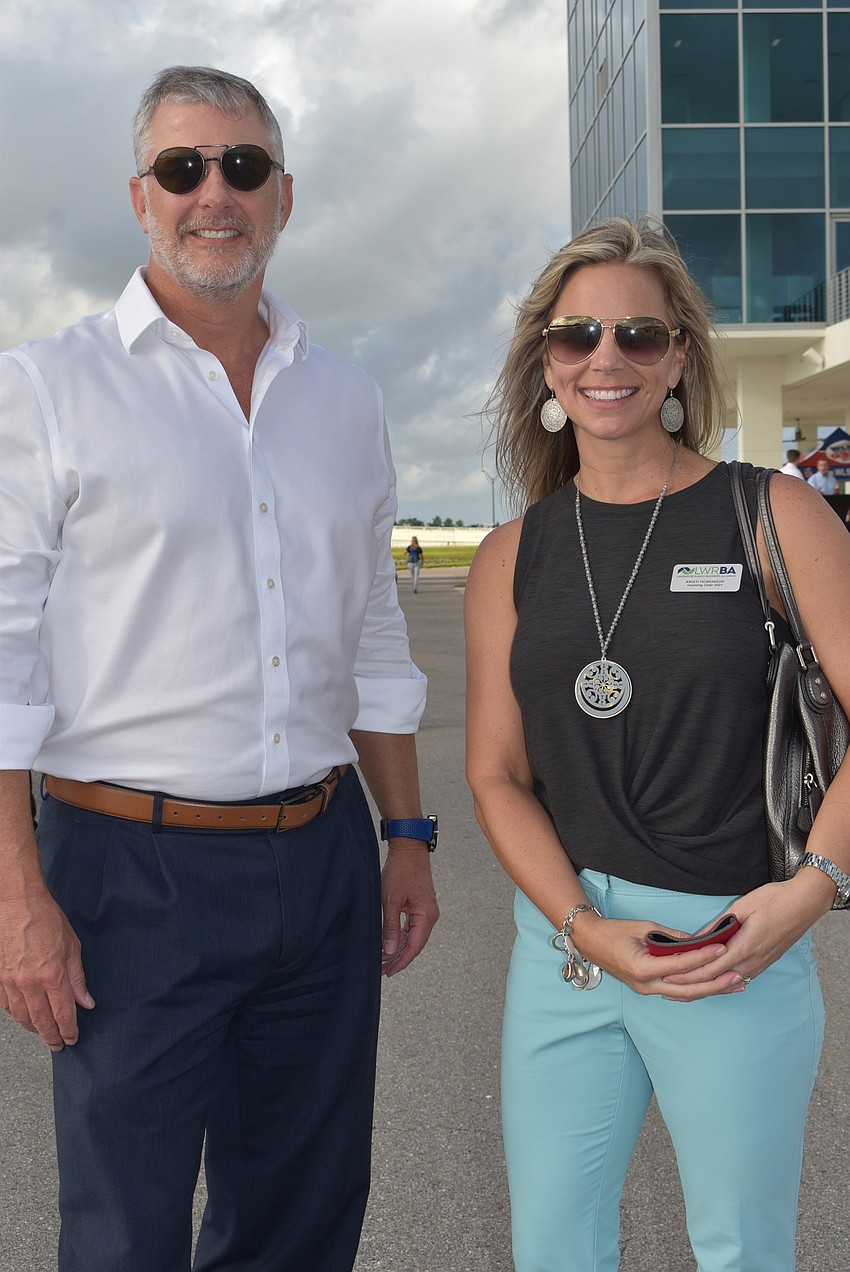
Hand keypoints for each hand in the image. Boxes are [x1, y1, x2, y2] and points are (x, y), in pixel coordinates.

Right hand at [0, 889, 94, 1049]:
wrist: (16, 903)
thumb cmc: (45, 918)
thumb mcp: (72, 946)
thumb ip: (78, 978)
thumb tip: (86, 1001)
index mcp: (52, 975)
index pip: (63, 1014)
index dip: (69, 1031)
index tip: (72, 1038)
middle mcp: (29, 983)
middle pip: (41, 1022)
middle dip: (51, 1037)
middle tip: (58, 1045)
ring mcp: (10, 982)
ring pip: (22, 1017)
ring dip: (33, 1029)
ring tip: (43, 1033)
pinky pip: (6, 1006)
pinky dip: (16, 1015)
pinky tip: (24, 1015)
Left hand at [380, 842, 438, 976]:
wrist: (409, 848)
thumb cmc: (400, 871)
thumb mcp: (390, 900)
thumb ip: (390, 927)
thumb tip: (388, 951)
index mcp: (426, 916)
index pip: (414, 947)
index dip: (400, 962)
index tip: (387, 972)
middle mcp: (430, 916)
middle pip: (415, 944)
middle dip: (398, 958)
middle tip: (382, 970)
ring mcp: (426, 911)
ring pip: (413, 936)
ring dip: (399, 948)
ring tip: (383, 960)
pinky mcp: (421, 906)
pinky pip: (412, 927)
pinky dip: (401, 936)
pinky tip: (390, 943)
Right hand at [571, 911, 744, 1001]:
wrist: (590, 942)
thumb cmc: (614, 932)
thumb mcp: (644, 927)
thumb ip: (671, 937)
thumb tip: (697, 941)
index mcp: (643, 968)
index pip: (681, 964)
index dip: (703, 957)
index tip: (722, 949)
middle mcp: (646, 985)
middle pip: (688, 989)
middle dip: (715, 983)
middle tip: (738, 977)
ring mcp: (647, 990)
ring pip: (685, 994)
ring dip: (710, 990)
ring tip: (733, 985)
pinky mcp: (648, 990)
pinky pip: (676, 992)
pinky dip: (695, 989)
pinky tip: (713, 986)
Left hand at [661, 874, 832, 992]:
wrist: (805, 903)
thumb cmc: (775, 900)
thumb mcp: (743, 906)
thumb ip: (720, 924)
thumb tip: (700, 937)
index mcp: (745, 946)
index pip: (710, 967)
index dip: (688, 973)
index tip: (669, 975)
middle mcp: (753, 961)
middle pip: (716, 980)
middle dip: (691, 985)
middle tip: (668, 988)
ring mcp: (760, 964)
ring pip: (728, 983)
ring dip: (705, 987)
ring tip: (684, 989)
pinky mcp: (765, 963)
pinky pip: (739, 979)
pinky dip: (721, 983)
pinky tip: (712, 984)